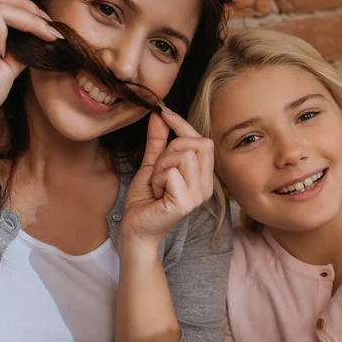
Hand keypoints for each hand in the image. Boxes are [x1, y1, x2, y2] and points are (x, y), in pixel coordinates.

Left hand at [120, 108, 214, 246]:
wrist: (135, 228)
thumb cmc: (146, 200)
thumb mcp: (152, 164)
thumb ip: (158, 140)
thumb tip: (159, 113)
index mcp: (203, 176)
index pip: (203, 140)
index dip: (182, 124)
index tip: (163, 113)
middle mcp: (206, 186)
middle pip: (195, 144)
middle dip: (169, 150)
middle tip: (158, 172)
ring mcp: (198, 196)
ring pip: (183, 156)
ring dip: (161, 167)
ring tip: (158, 184)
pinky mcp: (185, 203)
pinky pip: (172, 172)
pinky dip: (158, 179)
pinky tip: (157, 193)